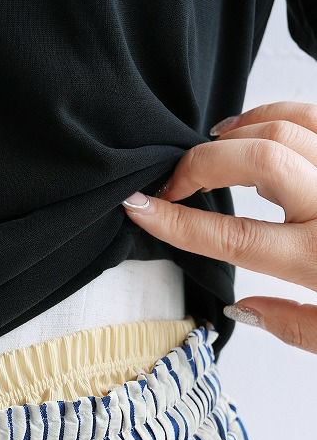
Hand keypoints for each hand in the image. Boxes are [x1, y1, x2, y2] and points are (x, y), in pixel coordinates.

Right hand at [121, 101, 316, 353]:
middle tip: (172, 183)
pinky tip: (254, 130)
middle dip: (200, 164)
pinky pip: (315, 118)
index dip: (177, 221)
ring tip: (208, 150)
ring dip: (236, 133)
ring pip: (286, 127)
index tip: (139, 207)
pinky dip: (276, 115)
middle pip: (256, 159)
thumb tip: (238, 306)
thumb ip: (289, 324)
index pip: (231, 236)